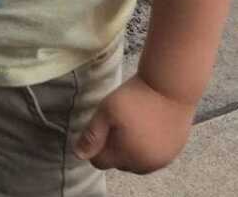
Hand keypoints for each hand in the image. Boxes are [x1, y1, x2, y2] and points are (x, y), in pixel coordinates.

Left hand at [74, 74, 194, 173]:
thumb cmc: (136, 98)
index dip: (94, 145)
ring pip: (136, 159)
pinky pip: (154, 155)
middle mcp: (145, 166)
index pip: (99, 162)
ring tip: (134, 121)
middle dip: (113, 146)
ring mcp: (162, 161)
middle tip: (117, 120)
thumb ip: (92, 135)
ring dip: (131, 147)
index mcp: (126, 157)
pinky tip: (148, 124)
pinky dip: (148, 144)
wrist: (171, 88)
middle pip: (118, 162)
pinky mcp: (175, 152)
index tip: (99, 125)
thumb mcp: (107, 111)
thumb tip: (78, 155)